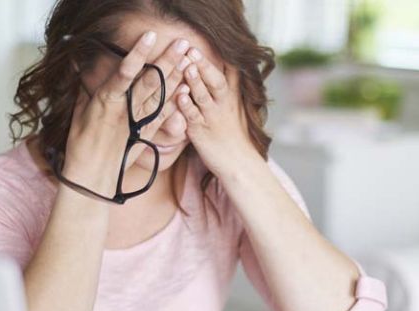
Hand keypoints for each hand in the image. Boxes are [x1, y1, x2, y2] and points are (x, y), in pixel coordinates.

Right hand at [62, 32, 190, 194]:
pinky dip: (175, 102)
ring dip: (176, 77)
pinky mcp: (145, 134)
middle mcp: (124, 109)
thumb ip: (85, 90)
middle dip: (167, 60)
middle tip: (183, 43)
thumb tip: (80, 66)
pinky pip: (163, 116)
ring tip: (190, 60)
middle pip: (150, 81)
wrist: (91, 176)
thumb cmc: (81, 144)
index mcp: (106, 100)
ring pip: (160, 96)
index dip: (139, 53)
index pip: (125, 72)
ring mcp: (137, 122)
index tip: (151, 36)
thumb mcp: (79, 113)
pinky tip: (186, 89)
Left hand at [175, 47, 261, 176]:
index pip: (228, 72)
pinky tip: (179, 96)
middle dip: (204, 65)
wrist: (239, 162)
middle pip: (215, 81)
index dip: (219, 56)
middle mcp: (223, 105)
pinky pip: (192, 117)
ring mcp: (212, 118)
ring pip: (203, 97)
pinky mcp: (200, 132)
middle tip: (192, 49)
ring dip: (195, 81)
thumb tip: (228, 61)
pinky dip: (186, 106)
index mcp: (231, 96)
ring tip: (187, 66)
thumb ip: (229, 84)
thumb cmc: (233, 132)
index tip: (212, 40)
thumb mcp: (236, 105)